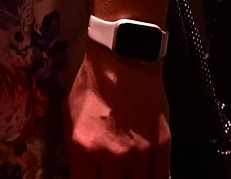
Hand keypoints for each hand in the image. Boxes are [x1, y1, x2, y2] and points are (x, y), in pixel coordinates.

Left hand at [65, 53, 169, 178]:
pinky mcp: (162, 148)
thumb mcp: (68, 114)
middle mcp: (112, 156)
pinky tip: (143, 175)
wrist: (123, 63)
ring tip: (123, 173)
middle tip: (106, 174)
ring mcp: (140, 154)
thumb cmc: (91, 85)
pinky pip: (159, 178)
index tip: (86, 178)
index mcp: (83, 147)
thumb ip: (74, 146)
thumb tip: (78, 169)